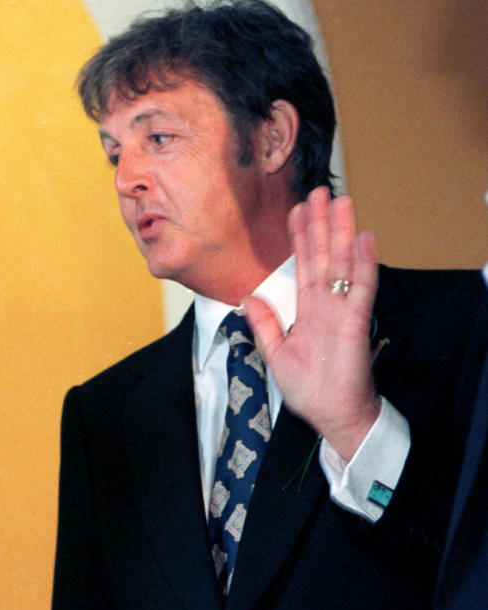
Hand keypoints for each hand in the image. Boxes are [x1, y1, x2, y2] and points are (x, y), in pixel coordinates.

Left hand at [244, 186, 381, 460]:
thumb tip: (249, 298)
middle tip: (321, 192)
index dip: (300, 238)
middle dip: (321, 224)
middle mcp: (325, 305)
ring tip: (341, 201)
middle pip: (323, 256)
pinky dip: (362, 264)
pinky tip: (363, 239)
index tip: (297, 210)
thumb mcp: (275, 353)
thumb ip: (265, 324)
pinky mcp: (355, 323)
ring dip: (341, 233)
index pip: (303, 266)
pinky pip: (360, 288)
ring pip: (342, 264)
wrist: (330, 415)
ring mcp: (342, 311)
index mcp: (307, 310)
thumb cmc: (308, 389)